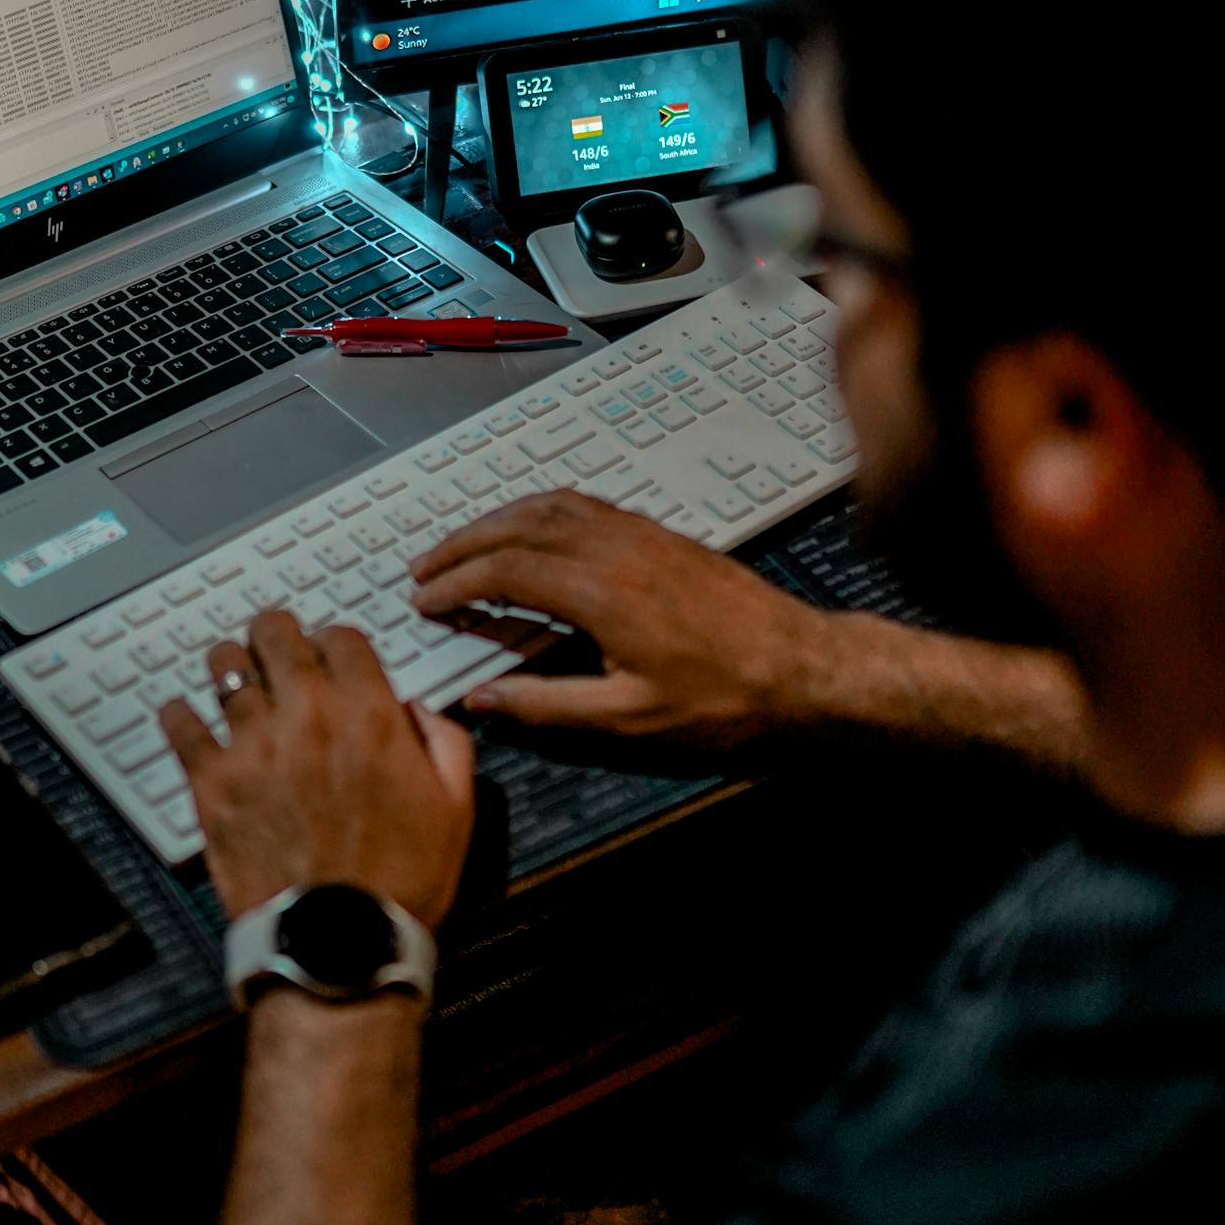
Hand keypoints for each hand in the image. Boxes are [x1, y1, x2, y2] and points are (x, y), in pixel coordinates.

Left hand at [159, 611, 475, 928]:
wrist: (338, 943)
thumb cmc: (399, 883)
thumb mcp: (455, 810)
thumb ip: (446, 742)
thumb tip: (418, 709)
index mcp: (371, 717)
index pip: (341, 636)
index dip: (335, 641)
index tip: (330, 655)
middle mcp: (310, 717)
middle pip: (276, 633)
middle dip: (276, 634)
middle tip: (274, 645)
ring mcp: (255, 745)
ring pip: (224, 665)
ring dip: (229, 664)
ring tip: (230, 674)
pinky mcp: (213, 781)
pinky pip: (180, 723)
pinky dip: (179, 715)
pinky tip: (184, 717)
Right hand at [410, 489, 828, 748]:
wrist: (802, 665)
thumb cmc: (722, 699)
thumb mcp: (628, 720)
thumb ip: (547, 707)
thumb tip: (481, 699)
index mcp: (600, 592)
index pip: (504, 572)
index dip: (455, 583)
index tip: (423, 601)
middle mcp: (615, 548)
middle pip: (517, 527)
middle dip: (462, 544)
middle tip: (423, 568)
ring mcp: (639, 533)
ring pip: (549, 506)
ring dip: (496, 520)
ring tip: (462, 545)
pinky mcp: (659, 533)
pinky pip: (583, 504)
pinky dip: (538, 510)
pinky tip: (529, 529)